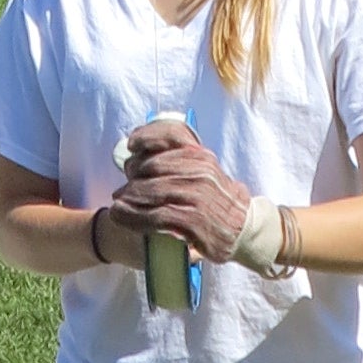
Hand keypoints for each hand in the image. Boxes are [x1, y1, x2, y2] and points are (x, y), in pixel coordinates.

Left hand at [112, 120, 255, 262]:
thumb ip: (182, 160)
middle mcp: (200, 171)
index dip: (146, 136)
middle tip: (123, 189)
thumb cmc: (219, 200)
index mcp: (201, 156)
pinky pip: (155, 216)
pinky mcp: (193, 221)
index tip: (132, 145)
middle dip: (132, 175)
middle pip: (152, 165)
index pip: (171, 133)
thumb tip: (143, 152)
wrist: (244, 229)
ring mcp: (197, 196)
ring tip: (118, 205)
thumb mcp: (207, 172)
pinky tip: (121, 217)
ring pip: (150, 190)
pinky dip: (133, 216)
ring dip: (128, 198)